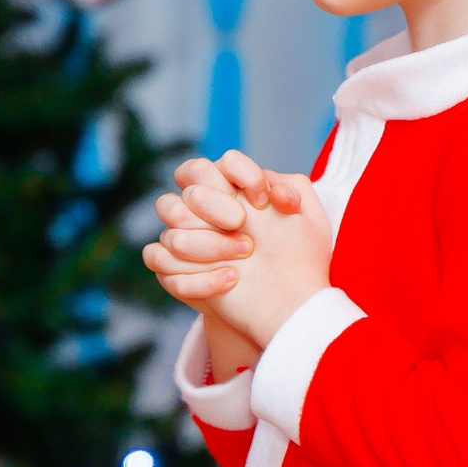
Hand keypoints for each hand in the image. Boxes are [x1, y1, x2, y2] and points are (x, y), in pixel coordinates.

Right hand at [143, 157, 333, 347]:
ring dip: (208, 244)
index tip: (264, 199)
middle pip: (189, 190)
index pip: (218, 163)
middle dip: (216, 206)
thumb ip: (294, 189)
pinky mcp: (174, 270)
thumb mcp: (310, 221)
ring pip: (172, 228)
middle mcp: (204, 212)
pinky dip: (195, 276)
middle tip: (244, 224)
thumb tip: (272, 186)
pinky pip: (158, 259)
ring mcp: (186, 240)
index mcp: (232, 191)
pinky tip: (231, 280)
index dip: (240, 175)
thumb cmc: (298, 257)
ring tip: (245, 255)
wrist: (289, 302)